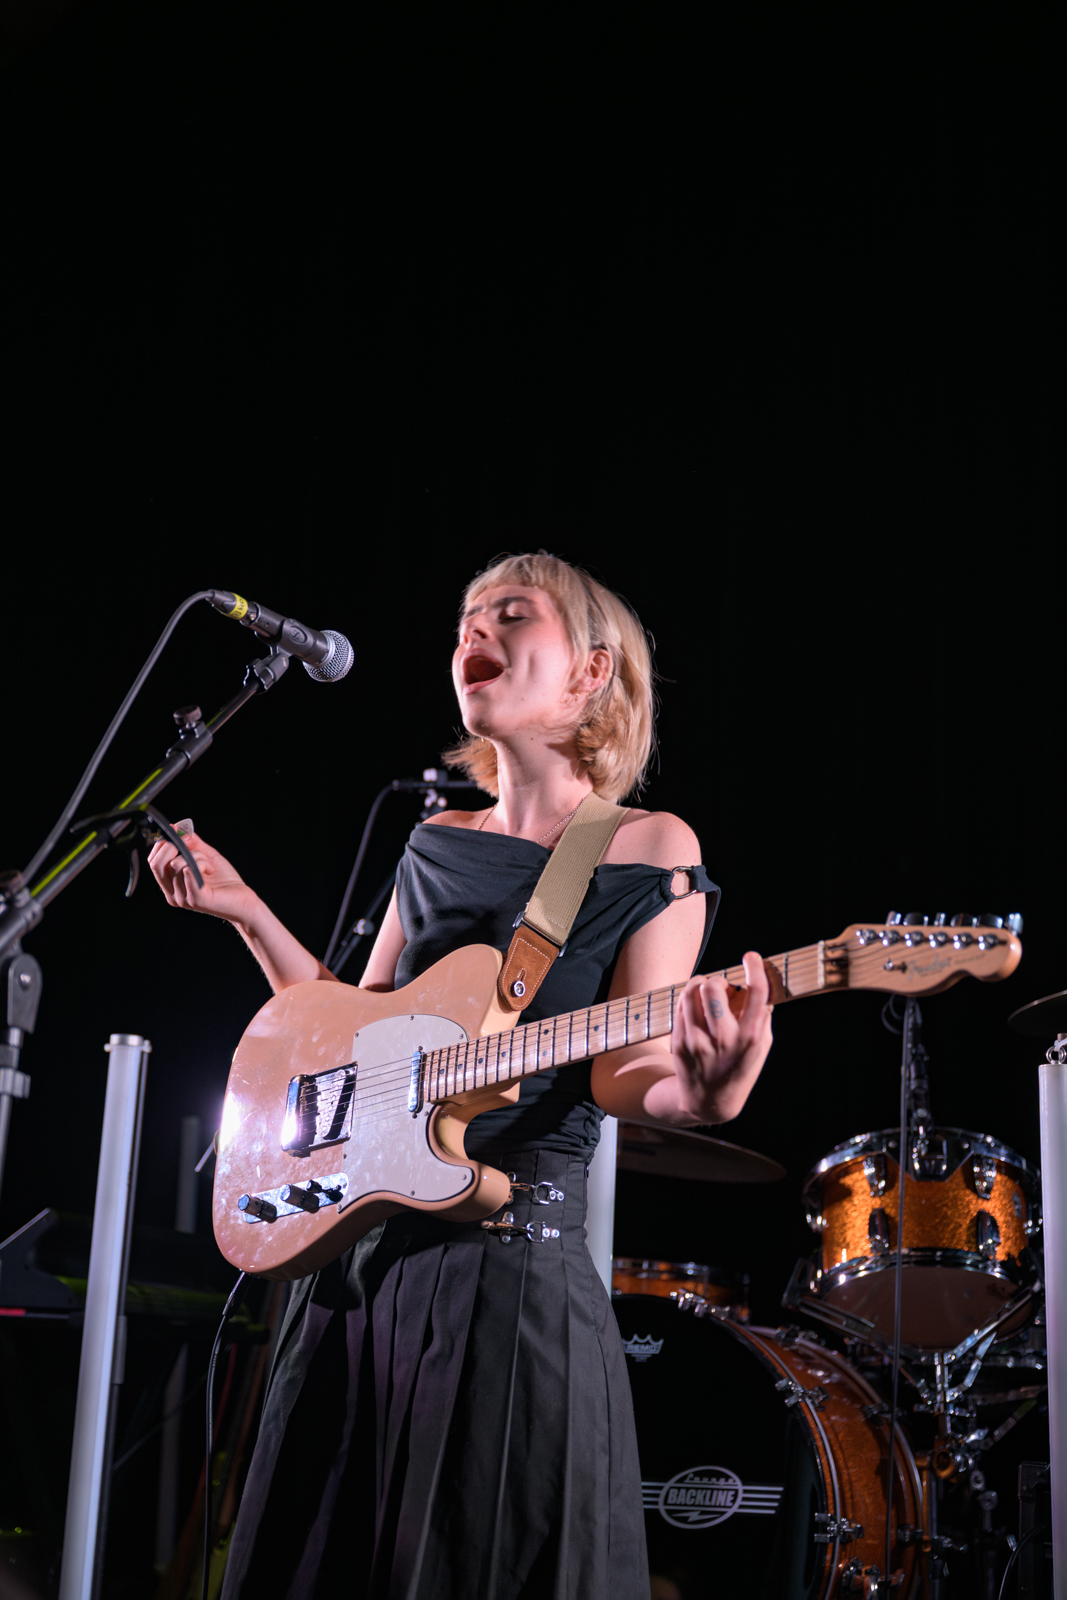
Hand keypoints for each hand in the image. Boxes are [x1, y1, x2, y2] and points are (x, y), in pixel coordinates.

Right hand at [147, 827, 255, 925]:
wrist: (244, 901)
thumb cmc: (225, 881)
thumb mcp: (206, 855)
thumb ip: (191, 842)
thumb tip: (176, 827)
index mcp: (171, 886)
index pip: (153, 862)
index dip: (162, 845)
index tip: (180, 835)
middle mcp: (173, 895)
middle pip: (156, 864)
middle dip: (172, 846)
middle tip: (190, 843)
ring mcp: (183, 899)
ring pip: (177, 864)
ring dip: (198, 856)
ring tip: (210, 865)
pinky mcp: (197, 899)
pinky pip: (190, 871)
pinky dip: (202, 863)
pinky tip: (211, 869)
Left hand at [670, 951, 772, 1122]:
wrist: (709, 1101)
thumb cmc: (740, 1068)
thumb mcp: (762, 1047)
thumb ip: (763, 1017)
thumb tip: (760, 984)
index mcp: (751, 1038)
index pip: (756, 994)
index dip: (755, 970)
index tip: (751, 957)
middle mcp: (724, 1039)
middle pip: (714, 987)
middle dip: (718, 981)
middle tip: (722, 989)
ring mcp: (698, 1042)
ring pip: (691, 992)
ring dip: (700, 986)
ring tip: (706, 995)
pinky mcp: (679, 1043)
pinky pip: (681, 1006)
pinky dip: (689, 1001)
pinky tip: (696, 1011)